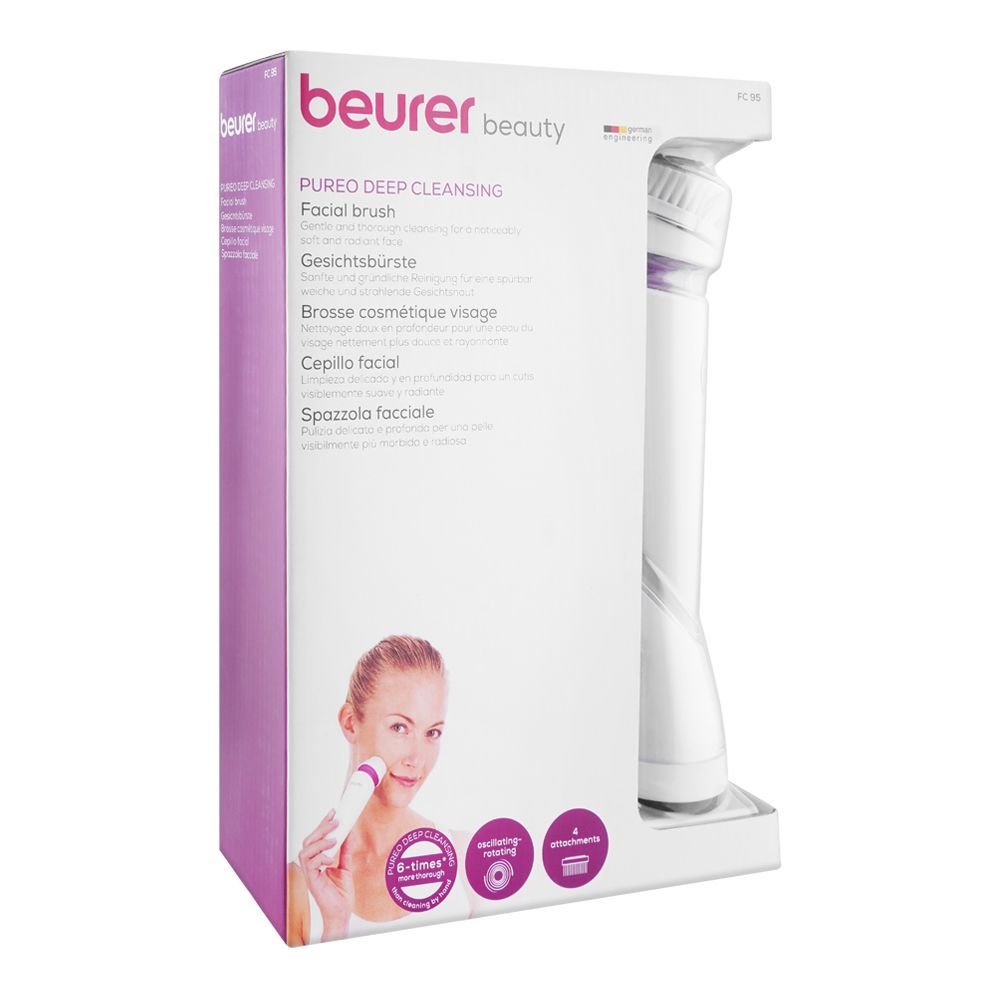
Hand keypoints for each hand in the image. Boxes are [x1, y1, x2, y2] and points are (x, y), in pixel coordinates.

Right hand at [298, 810, 355, 941]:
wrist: (341, 913)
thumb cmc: (341, 893)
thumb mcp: (346, 867)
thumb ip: (346, 851)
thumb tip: (350, 832)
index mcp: (317, 860)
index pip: (316, 838)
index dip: (322, 824)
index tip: (333, 812)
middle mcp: (311, 865)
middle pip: (308, 841)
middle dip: (321, 828)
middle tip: (336, 821)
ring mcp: (309, 873)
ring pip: (305, 851)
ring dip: (319, 842)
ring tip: (334, 840)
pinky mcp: (311, 881)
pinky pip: (310, 865)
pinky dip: (320, 858)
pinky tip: (330, 859)